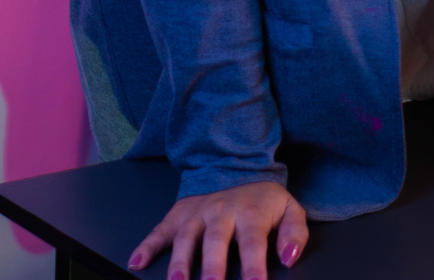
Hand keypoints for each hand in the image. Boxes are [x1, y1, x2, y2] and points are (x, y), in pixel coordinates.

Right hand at [127, 180, 307, 278]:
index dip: (254, 266)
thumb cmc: (263, 202)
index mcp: (250, 212)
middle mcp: (221, 210)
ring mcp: (197, 213)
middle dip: (212, 266)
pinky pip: (160, 230)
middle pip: (216, 240)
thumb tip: (290, 258)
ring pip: (186, 236)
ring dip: (180, 260)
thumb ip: (295, 233)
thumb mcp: (289, 209)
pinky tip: (138, 262)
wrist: (237, 167)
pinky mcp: (178, 215)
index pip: (252, 241)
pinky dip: (147, 246)